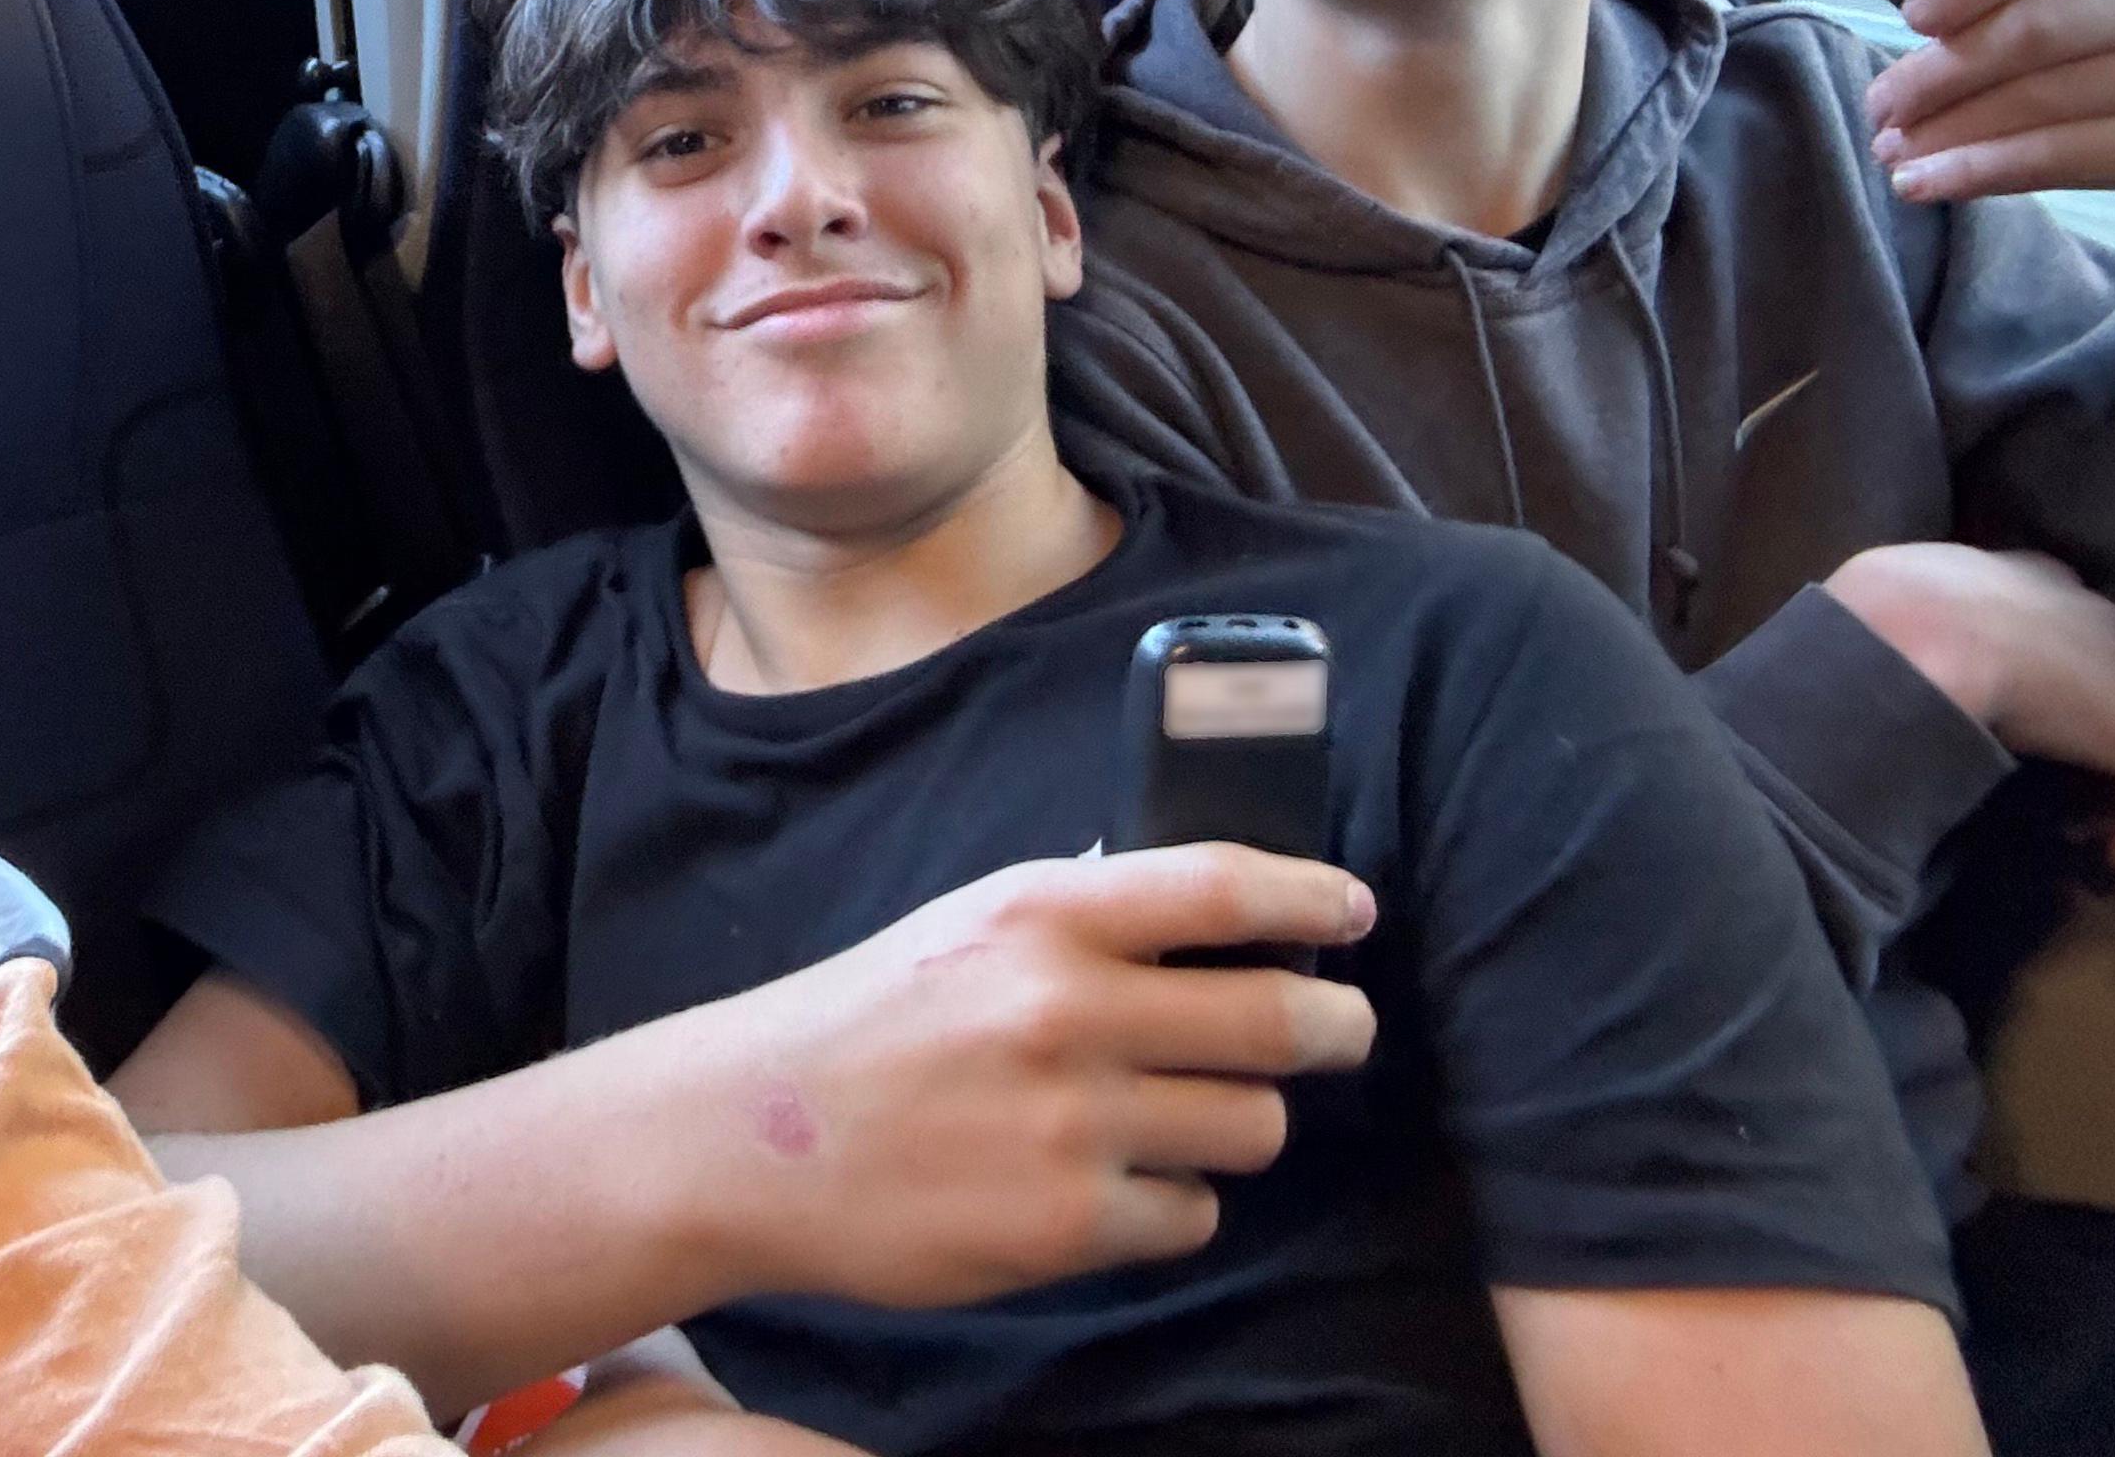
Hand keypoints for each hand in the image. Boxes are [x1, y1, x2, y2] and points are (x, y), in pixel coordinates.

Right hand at [678, 845, 1376, 1312]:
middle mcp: (1067, 1009)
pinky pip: (1193, 1214)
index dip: (1314, 900)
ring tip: (1188, 1113)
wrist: (759, 1137)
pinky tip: (1115, 1182)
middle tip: (1337, 1031)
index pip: (1225, 891)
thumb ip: (1085, 915)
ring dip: (1240, 1121)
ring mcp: (1072, 1123)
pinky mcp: (1066, 1224)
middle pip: (1278, 1020)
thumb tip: (1214, 910)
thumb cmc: (874, 1017)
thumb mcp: (972, 924)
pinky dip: (1174, 1202)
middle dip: (1333, 1028)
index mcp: (1043, 912)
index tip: (1355, 912)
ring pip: (1253, 1126)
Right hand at [1825, 543, 2114, 874]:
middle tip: (2066, 771)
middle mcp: (2095, 618)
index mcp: (2040, 579)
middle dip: (2100, 723)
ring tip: (2086, 821)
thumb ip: (1920, 614)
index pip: (2074, 624)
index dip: (2063, 670)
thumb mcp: (1904, 595)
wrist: (1921, 630)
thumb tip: (1883, 635)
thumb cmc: (1900, 608)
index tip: (2040, 707)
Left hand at [1870, 0, 2114, 350]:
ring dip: (1947, 130)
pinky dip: (1980, 171)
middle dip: (1937, 72)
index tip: (1913, 15)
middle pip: (2034, 25)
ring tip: (1894, 154)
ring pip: (2038, 97)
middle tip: (1880, 108)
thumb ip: (2042, 4)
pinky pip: (2060, 155)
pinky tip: (1929, 184)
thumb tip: (1917, 22)